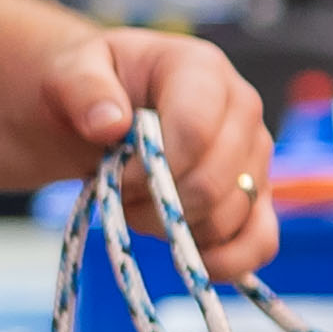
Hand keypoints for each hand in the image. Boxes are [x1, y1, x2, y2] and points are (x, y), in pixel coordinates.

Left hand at [39, 25, 279, 278]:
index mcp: (203, 70)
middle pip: (214, 183)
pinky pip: (261, 241)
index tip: (114, 176)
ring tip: (141, 208)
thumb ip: (85, 90)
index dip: (150, 169)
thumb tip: (110, 125)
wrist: (105, 107)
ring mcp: (255, 154)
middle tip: (121, 195)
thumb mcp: (71, 73)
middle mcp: (243, 109)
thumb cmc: (93, 87)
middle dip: (158, 205)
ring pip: (230, 217)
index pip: (195, 131)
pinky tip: (192, 262)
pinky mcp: (256, 194)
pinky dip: (228, 262)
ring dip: (176, 230)